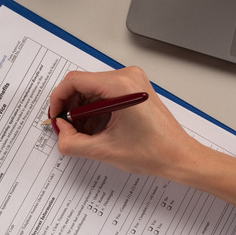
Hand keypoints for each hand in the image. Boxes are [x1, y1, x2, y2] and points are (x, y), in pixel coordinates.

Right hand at [48, 67, 235, 208]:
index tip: (55, 116)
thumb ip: (73, 142)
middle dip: (71, 108)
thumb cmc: (154, 152)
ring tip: (85, 134)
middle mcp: (127, 77)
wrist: (179, 157)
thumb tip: (60, 131)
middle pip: (83, 84)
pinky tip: (97, 130)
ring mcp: (132, 82)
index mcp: (121, 86)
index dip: (58, 99)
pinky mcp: (134, 89)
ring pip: (92, 90)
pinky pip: (104, 94)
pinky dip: (95, 111)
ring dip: (83, 111)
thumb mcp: (105, 150)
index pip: (74, 81)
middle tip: (68, 129)